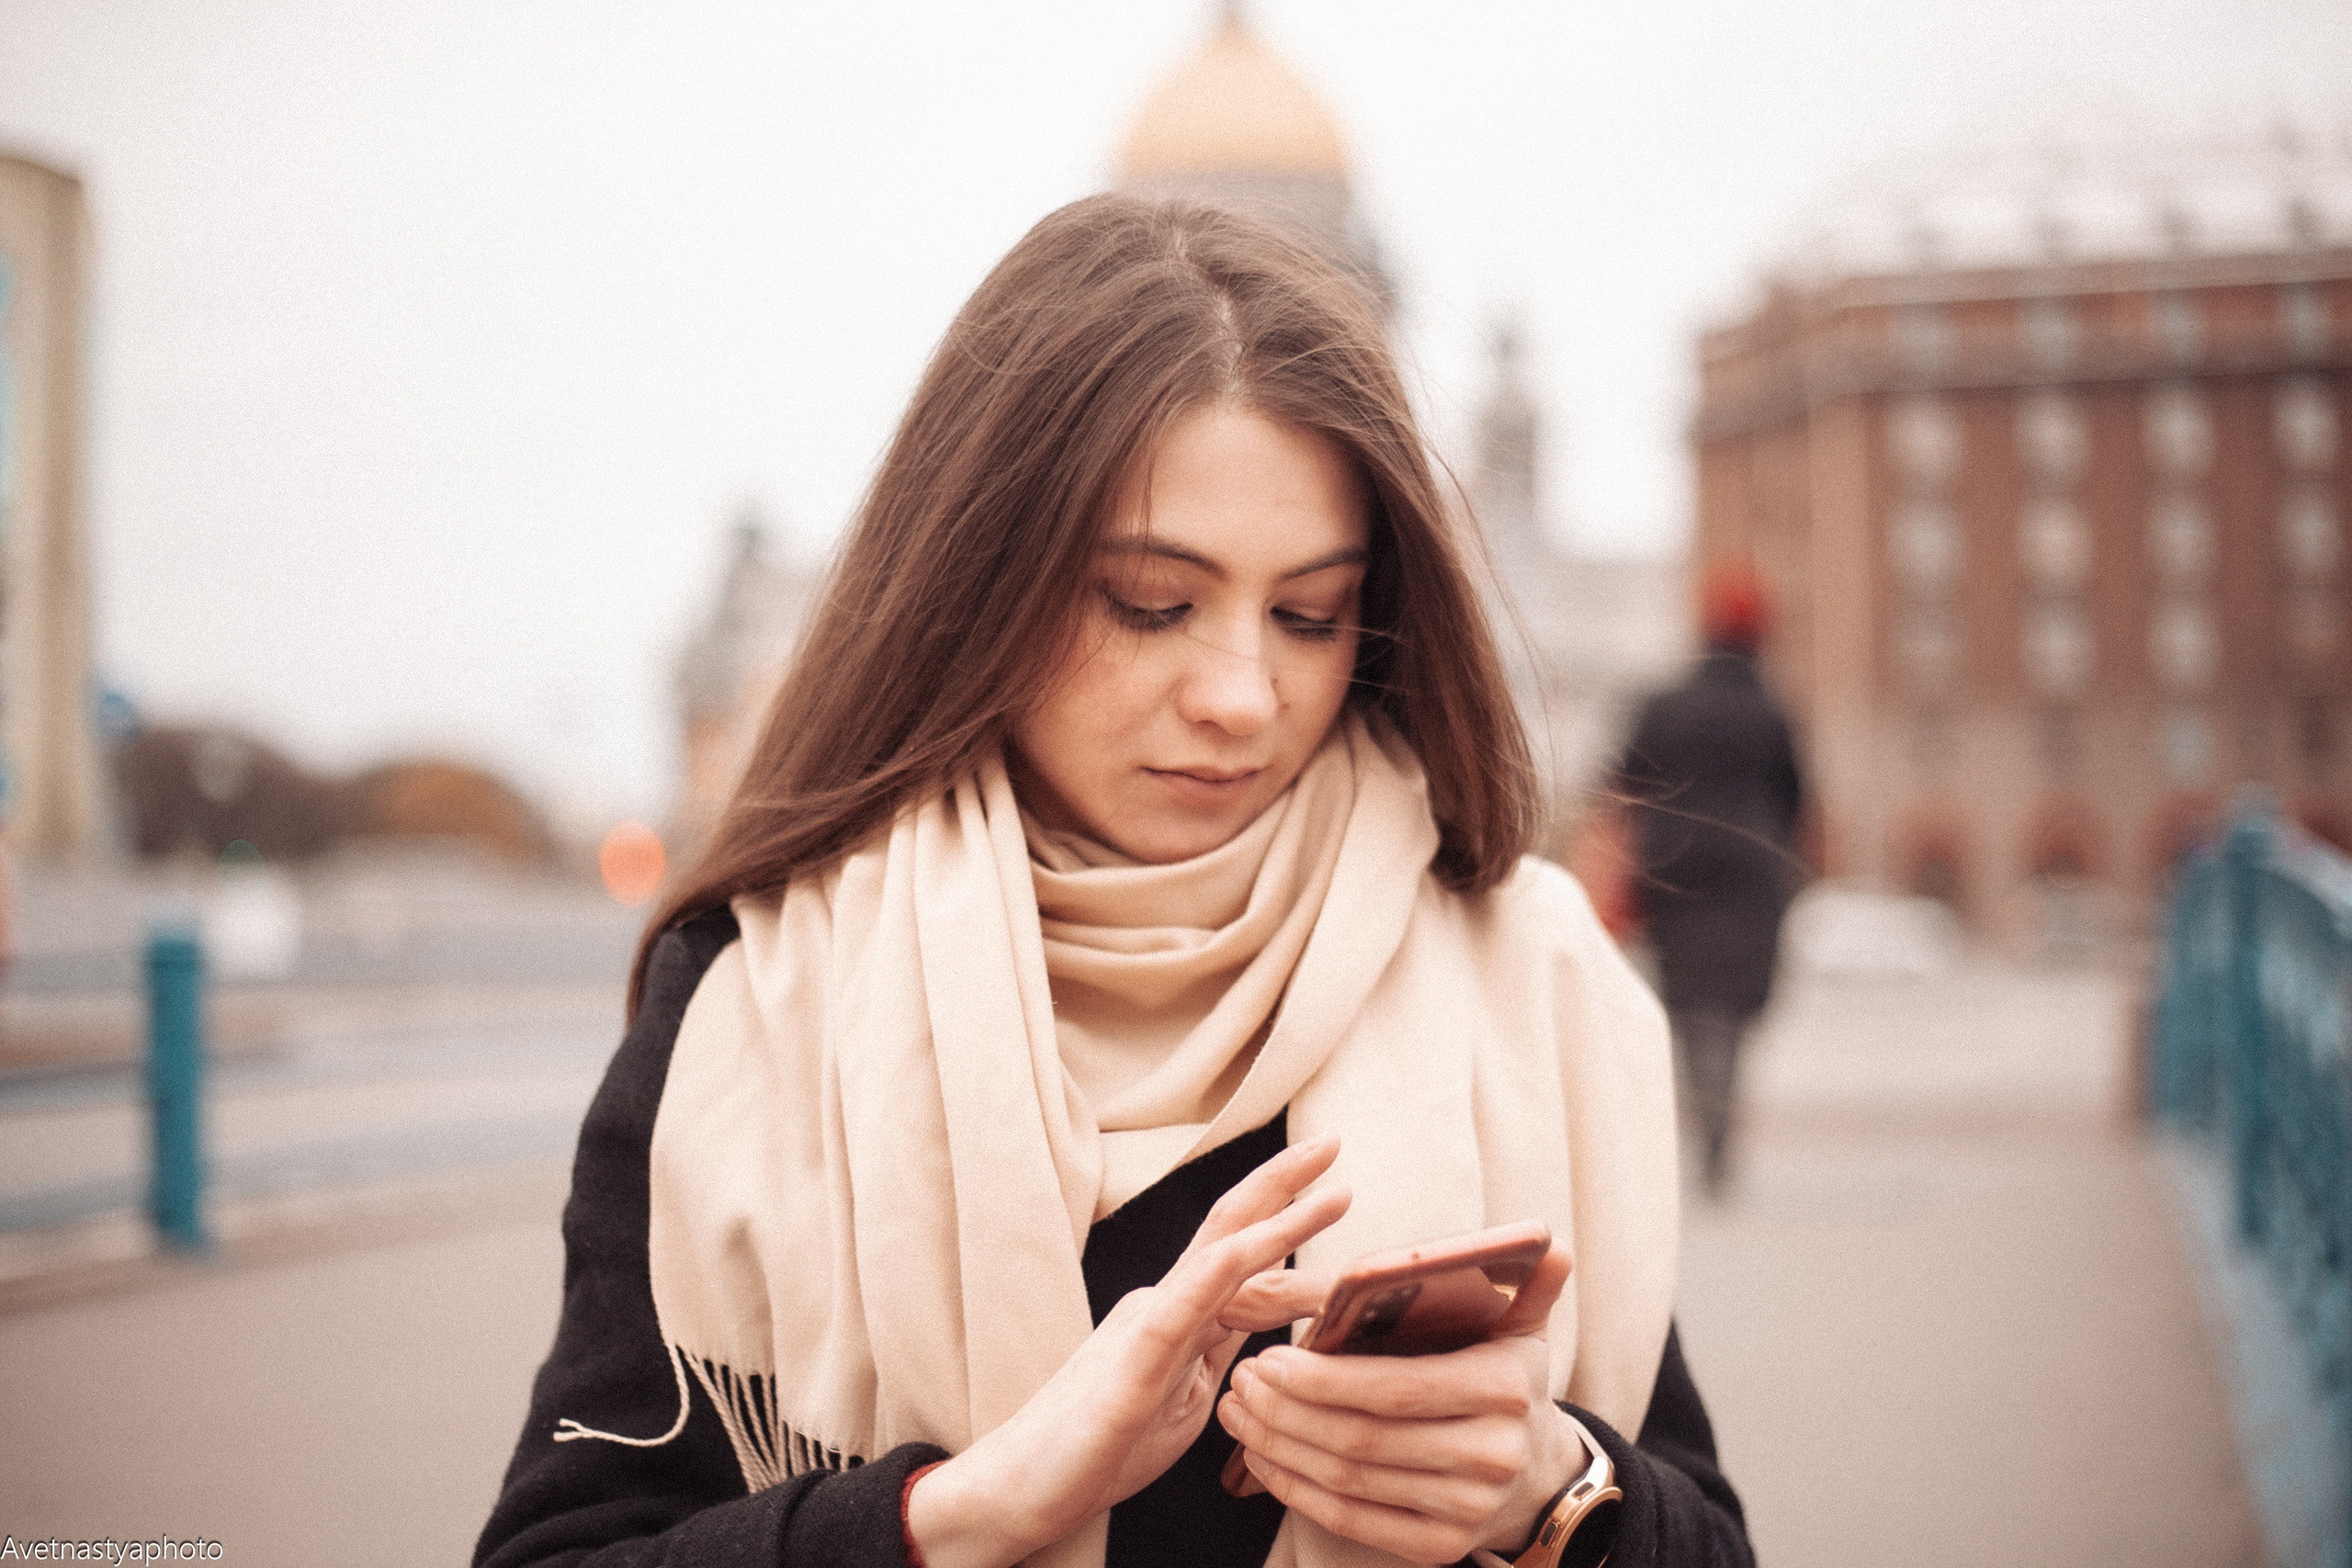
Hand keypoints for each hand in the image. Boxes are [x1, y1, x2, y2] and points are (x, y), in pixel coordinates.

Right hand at [908, 1136, 1351, 1567]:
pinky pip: (1174, 1320)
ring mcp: (1144, 1334)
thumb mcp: (1189, 1392)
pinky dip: (1213, 1281)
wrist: (1020, 1490)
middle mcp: (1163, 1306)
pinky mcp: (1127, 1377)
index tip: (1336, 1185)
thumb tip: (1271, 1306)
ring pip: (1217, 1266)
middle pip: (1229, 1231)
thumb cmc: (1103, 1446)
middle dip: (1282, 1183)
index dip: (1286, 1214)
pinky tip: (1248, 1251)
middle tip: (1332, 1139)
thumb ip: (1224, 1342)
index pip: (1240, 1252)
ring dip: (1279, 1227)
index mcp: (1181, 1315)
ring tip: (1334, 1196)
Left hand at [1217, 1240, 1578, 1563]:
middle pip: (1363, 1438)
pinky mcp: (1439, 1548)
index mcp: (1504, 1389)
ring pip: (1348, 1480)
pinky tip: (1261, 1456)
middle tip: (1242, 1379)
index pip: (1397, 1387)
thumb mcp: (1523, 1329)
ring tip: (1238, 1410)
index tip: (1270, 1357)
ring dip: (1279, 1445)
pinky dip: (1296, 1488)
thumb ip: (1526, 1282)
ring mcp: (1466, 1510)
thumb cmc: (1506, 1381)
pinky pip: (1350, 1519)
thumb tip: (1546, 1241)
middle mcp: (1491, 1456)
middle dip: (1287, 1410)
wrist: (1536, 1473)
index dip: (1324, 1378)